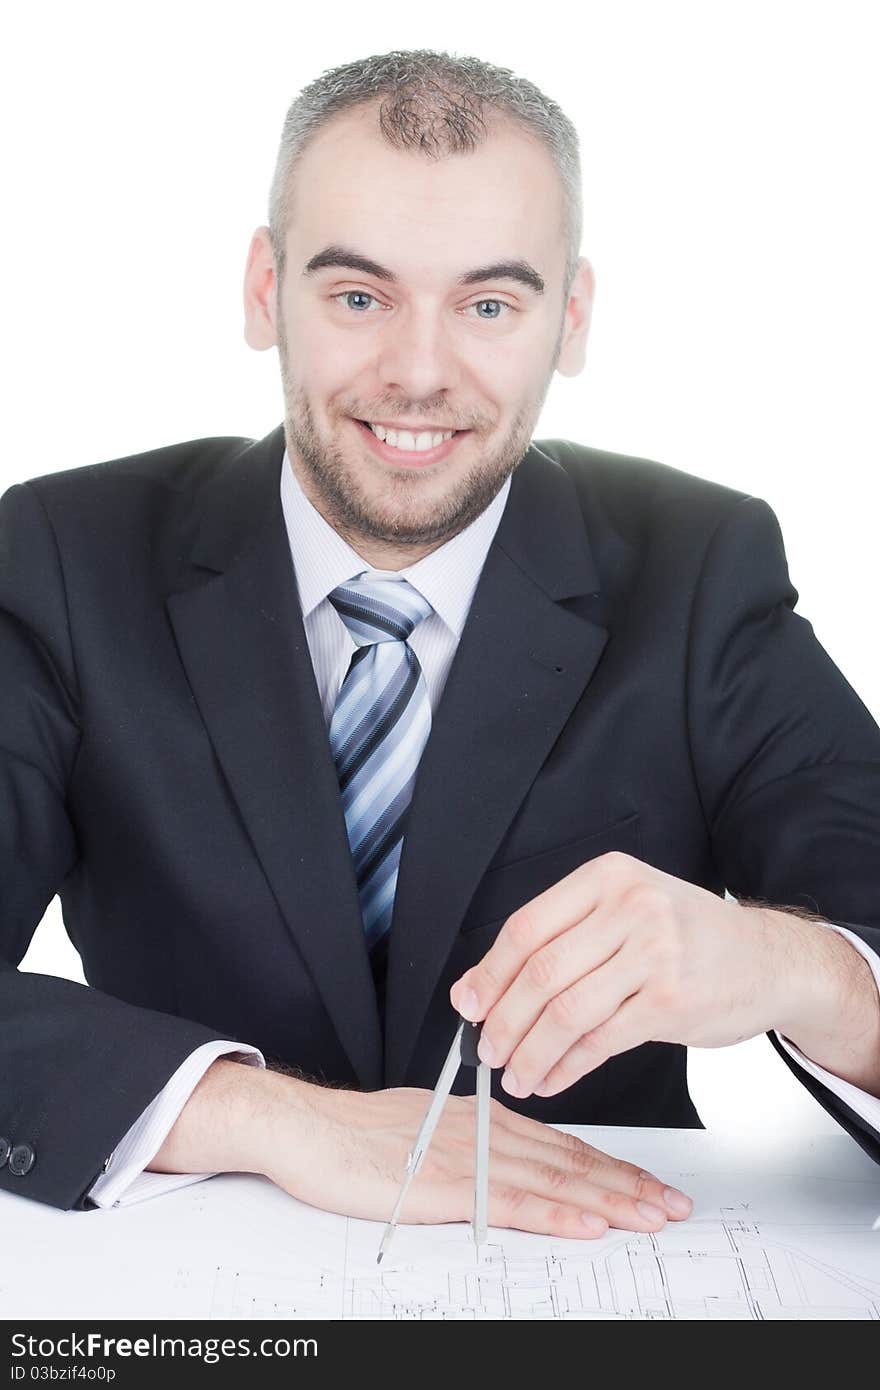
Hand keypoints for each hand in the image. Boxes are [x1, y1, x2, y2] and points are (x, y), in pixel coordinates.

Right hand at [265, 1080, 692, 1237]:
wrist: (309, 1128)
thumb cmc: (358, 1133)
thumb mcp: (429, 1127)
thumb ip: (475, 1141)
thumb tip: (511, 1160)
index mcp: (486, 1119)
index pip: (565, 1145)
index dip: (614, 1166)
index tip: (651, 1185)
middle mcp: (488, 1133)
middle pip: (573, 1161)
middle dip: (629, 1185)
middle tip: (672, 1205)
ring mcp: (471, 1159)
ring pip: (555, 1181)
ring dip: (609, 1201)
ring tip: (650, 1217)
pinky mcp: (447, 1186)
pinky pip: (513, 1202)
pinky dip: (556, 1214)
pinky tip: (587, 1224)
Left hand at [449, 851, 803, 1100]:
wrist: (768, 959)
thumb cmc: (687, 936)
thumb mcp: (627, 909)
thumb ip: (563, 938)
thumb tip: (483, 986)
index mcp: (607, 878)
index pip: (527, 927)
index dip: (489, 973)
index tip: (467, 1005)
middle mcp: (631, 908)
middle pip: (541, 973)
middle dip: (504, 1021)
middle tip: (486, 1050)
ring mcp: (655, 954)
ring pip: (567, 1012)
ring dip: (531, 1052)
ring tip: (516, 1074)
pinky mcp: (671, 1002)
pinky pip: (601, 1041)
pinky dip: (567, 1067)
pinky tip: (553, 1079)